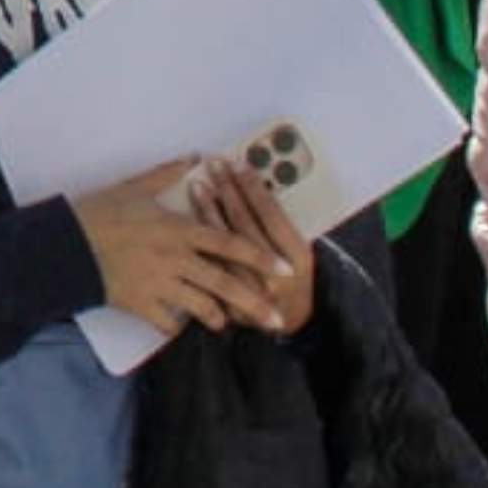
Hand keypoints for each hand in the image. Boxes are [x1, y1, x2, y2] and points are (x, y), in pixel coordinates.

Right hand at [71, 159, 294, 334]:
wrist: (63, 244)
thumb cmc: (98, 211)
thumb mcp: (133, 187)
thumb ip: (167, 173)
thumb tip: (194, 157)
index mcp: (178, 228)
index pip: (229, 243)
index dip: (259, 257)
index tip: (285, 270)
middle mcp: (174, 258)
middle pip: (225, 283)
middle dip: (255, 304)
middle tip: (277, 320)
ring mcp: (158, 283)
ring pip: (201, 306)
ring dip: (218, 317)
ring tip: (226, 324)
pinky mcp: (140, 303)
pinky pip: (167, 322)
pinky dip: (177, 327)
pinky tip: (181, 329)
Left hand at [180, 147, 313, 334]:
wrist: (292, 323)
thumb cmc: (296, 279)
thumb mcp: (301, 251)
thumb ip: (284, 223)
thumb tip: (262, 183)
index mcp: (298, 259)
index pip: (272, 215)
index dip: (254, 188)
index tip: (241, 165)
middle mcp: (275, 275)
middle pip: (245, 225)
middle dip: (229, 191)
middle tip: (216, 166)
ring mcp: (250, 291)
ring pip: (223, 246)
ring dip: (209, 211)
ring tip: (198, 185)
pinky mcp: (229, 303)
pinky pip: (209, 266)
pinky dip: (198, 242)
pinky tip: (187, 221)